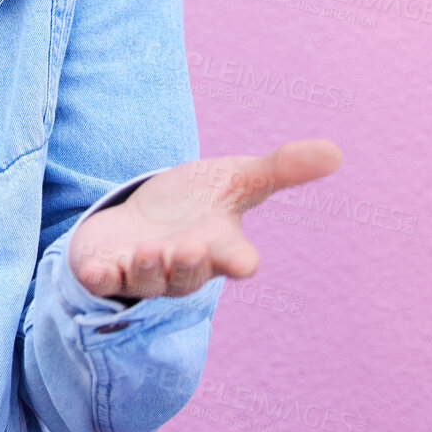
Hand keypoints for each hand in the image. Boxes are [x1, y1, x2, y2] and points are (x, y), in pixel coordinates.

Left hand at [68, 139, 343, 300]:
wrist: (142, 216)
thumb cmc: (195, 202)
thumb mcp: (235, 179)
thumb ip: (279, 170)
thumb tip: (335, 150)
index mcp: (216, 245)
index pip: (233, 258)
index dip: (238, 259)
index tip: (246, 262)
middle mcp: (181, 265)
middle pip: (188, 272)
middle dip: (187, 262)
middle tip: (187, 247)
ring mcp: (142, 271)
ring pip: (148, 280)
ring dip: (148, 268)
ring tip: (148, 250)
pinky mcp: (106, 270)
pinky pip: (103, 282)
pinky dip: (101, 278)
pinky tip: (96, 272)